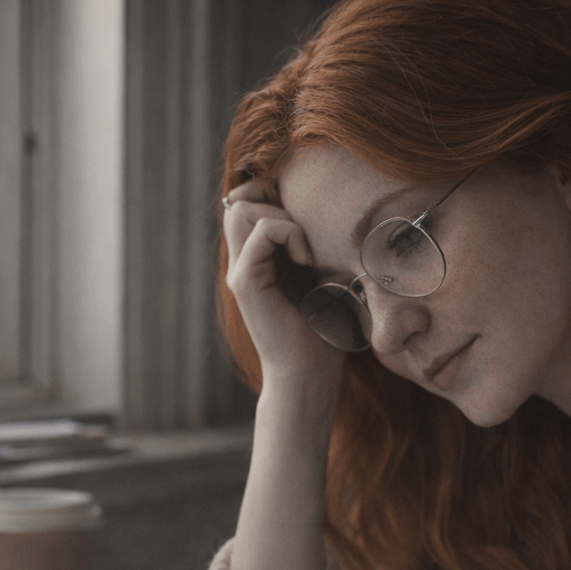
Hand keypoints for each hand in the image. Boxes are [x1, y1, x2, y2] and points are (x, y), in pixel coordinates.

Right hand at [222, 180, 344, 395]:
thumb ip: (312, 249)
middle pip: (239, 204)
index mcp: (256, 262)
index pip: (244, 206)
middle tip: (304, 236)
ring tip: (305, 251)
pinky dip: (289, 235)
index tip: (302, 216)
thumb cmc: (323, 333)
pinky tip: (306, 262)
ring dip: (282, 219)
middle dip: (274, 203)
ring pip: (242, 211)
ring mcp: (239, 272)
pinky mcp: (245, 281)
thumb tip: (331, 216)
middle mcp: (242, 264)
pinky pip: (263, 231)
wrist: (308, 372)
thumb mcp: (321, 280)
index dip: (268, 197)